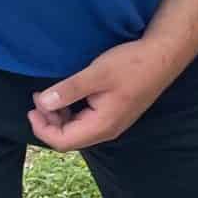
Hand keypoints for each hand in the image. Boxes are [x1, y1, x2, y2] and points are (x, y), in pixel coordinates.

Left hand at [29, 39, 180, 151]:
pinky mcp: (116, 114)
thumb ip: (68, 90)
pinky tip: (71, 94)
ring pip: (78, 130)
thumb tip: (42, 103)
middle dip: (49, 122)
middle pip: (69, 138)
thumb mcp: (96, 74)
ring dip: (61, 116)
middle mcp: (108, 130)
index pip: (63, 141)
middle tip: (39, 97)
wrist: (164, 55)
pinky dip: (73, 112)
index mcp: (102, 125)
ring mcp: (114, 123)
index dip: (42, 128)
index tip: (33, 107)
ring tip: (52, 95)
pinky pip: (88, 121)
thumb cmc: (132, 64)